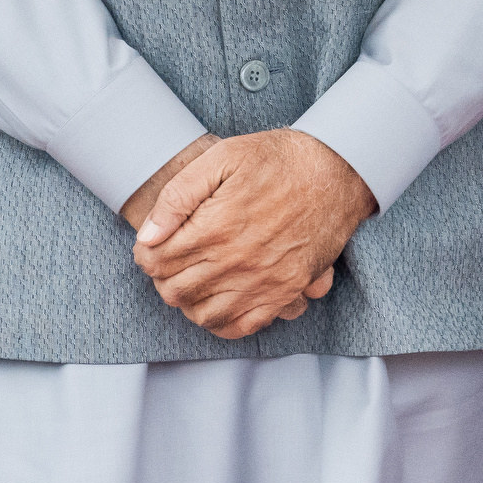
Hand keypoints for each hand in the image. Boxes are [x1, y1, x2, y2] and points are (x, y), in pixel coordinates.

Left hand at [132, 131, 375, 339]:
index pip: (157, 260)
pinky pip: (242, 326)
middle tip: (167, 260)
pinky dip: (221, 321)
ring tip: (189, 278)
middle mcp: (236, 261)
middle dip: (161, 276)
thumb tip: (147, 234)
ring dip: (187, 300)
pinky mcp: (284, 292)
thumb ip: (178, 195)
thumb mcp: (222, 157)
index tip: (151, 244)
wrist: (336, 171)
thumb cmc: (279, 159)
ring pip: (203, 314)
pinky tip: (216, 301)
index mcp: (216, 227)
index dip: (146, 253)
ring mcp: (262, 282)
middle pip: (175, 290)